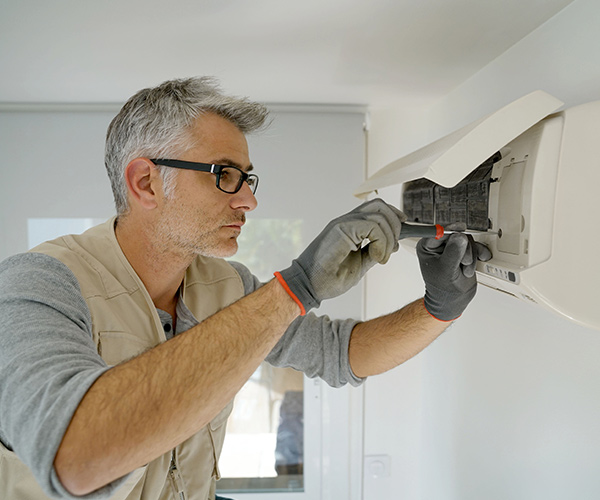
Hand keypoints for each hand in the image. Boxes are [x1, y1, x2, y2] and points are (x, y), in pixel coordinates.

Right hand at [275, 199, 406, 313]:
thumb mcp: (360, 264)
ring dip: (388, 237)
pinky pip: (372, 226)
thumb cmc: (328, 278)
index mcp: (350, 227)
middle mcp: (346, 221)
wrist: (308, 286)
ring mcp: (343, 223)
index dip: (394, 218)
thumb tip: (392, 246)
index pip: (376, 210)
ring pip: (379, 214)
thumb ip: (374, 252)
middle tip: (391, 249)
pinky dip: (381, 242)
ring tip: (381, 257)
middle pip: (380, 206)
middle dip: (395, 225)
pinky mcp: (341, 229)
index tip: (401, 235)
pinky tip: (376, 256)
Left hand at [417, 229, 491, 320]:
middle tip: (464, 262)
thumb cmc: (442, 288)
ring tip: (467, 270)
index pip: (439, 232)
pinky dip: (479, 252)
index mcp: (427, 247)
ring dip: (471, 255)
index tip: (460, 228)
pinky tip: (482, 258)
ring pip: (467, 240)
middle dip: (464, 250)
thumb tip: (459, 236)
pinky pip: (475, 246)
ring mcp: (452, 249)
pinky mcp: (464, 253)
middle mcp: (439, 246)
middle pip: (456, 235)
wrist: (453, 300)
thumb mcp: (447, 269)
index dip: (451, 230)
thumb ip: (453, 252)